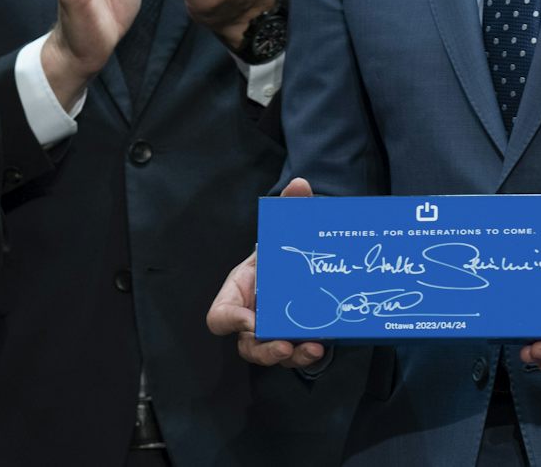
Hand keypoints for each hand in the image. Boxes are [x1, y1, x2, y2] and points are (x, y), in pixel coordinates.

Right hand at [206, 177, 323, 367]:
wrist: (296, 270)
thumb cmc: (279, 256)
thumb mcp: (282, 234)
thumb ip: (288, 210)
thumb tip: (299, 185)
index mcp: (238, 294)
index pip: (219, 317)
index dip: (230, 321)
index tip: (250, 320)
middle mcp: (250, 320)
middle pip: (246, 346)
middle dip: (264, 350)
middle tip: (283, 344)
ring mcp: (271, 335)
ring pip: (271, 356)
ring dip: (290, 356)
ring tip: (311, 348)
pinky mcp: (293, 341)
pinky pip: (295, 356)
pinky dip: (307, 355)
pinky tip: (322, 346)